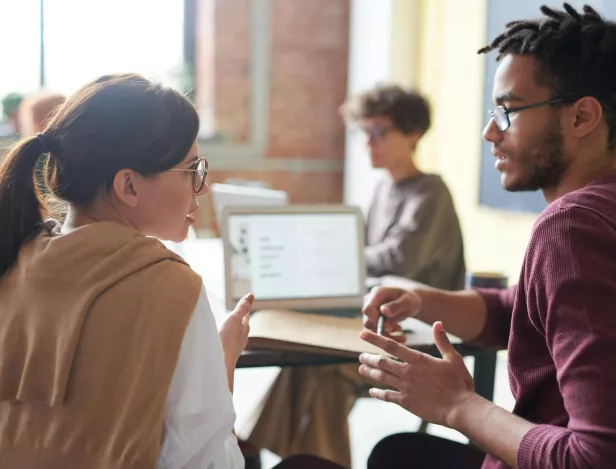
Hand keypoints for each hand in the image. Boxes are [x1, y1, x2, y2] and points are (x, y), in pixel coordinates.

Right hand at [218, 293, 253, 365]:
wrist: (220, 363)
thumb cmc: (227, 341)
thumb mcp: (234, 319)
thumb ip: (242, 308)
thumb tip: (251, 295)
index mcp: (244, 328)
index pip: (246, 316)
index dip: (245, 309)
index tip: (248, 303)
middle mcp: (241, 338)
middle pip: (242, 327)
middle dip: (240, 321)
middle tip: (241, 316)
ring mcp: (235, 348)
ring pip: (236, 337)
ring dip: (234, 331)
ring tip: (232, 329)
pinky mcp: (227, 355)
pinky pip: (229, 345)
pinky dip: (227, 340)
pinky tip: (223, 344)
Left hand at [358, 321, 473, 427]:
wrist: (460, 408)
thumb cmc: (459, 383)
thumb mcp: (453, 358)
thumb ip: (442, 341)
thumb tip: (437, 323)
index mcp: (418, 360)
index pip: (391, 346)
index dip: (375, 339)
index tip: (363, 334)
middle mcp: (408, 372)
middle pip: (382, 362)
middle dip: (369, 358)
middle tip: (361, 356)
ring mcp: (406, 388)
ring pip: (382, 377)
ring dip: (370, 372)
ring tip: (361, 368)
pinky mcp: (406, 402)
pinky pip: (387, 396)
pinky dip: (378, 393)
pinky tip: (372, 391)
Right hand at [363, 286, 421, 342]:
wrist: (409, 302)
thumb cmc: (409, 299)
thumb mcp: (407, 301)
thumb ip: (395, 306)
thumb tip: (383, 311)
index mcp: (377, 293)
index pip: (368, 309)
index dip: (376, 321)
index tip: (390, 328)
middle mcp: (370, 301)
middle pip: (368, 321)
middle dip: (383, 329)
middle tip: (399, 329)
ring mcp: (370, 310)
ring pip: (371, 329)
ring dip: (386, 334)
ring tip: (400, 330)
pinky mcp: (372, 319)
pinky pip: (375, 332)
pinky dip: (387, 336)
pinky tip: (399, 334)